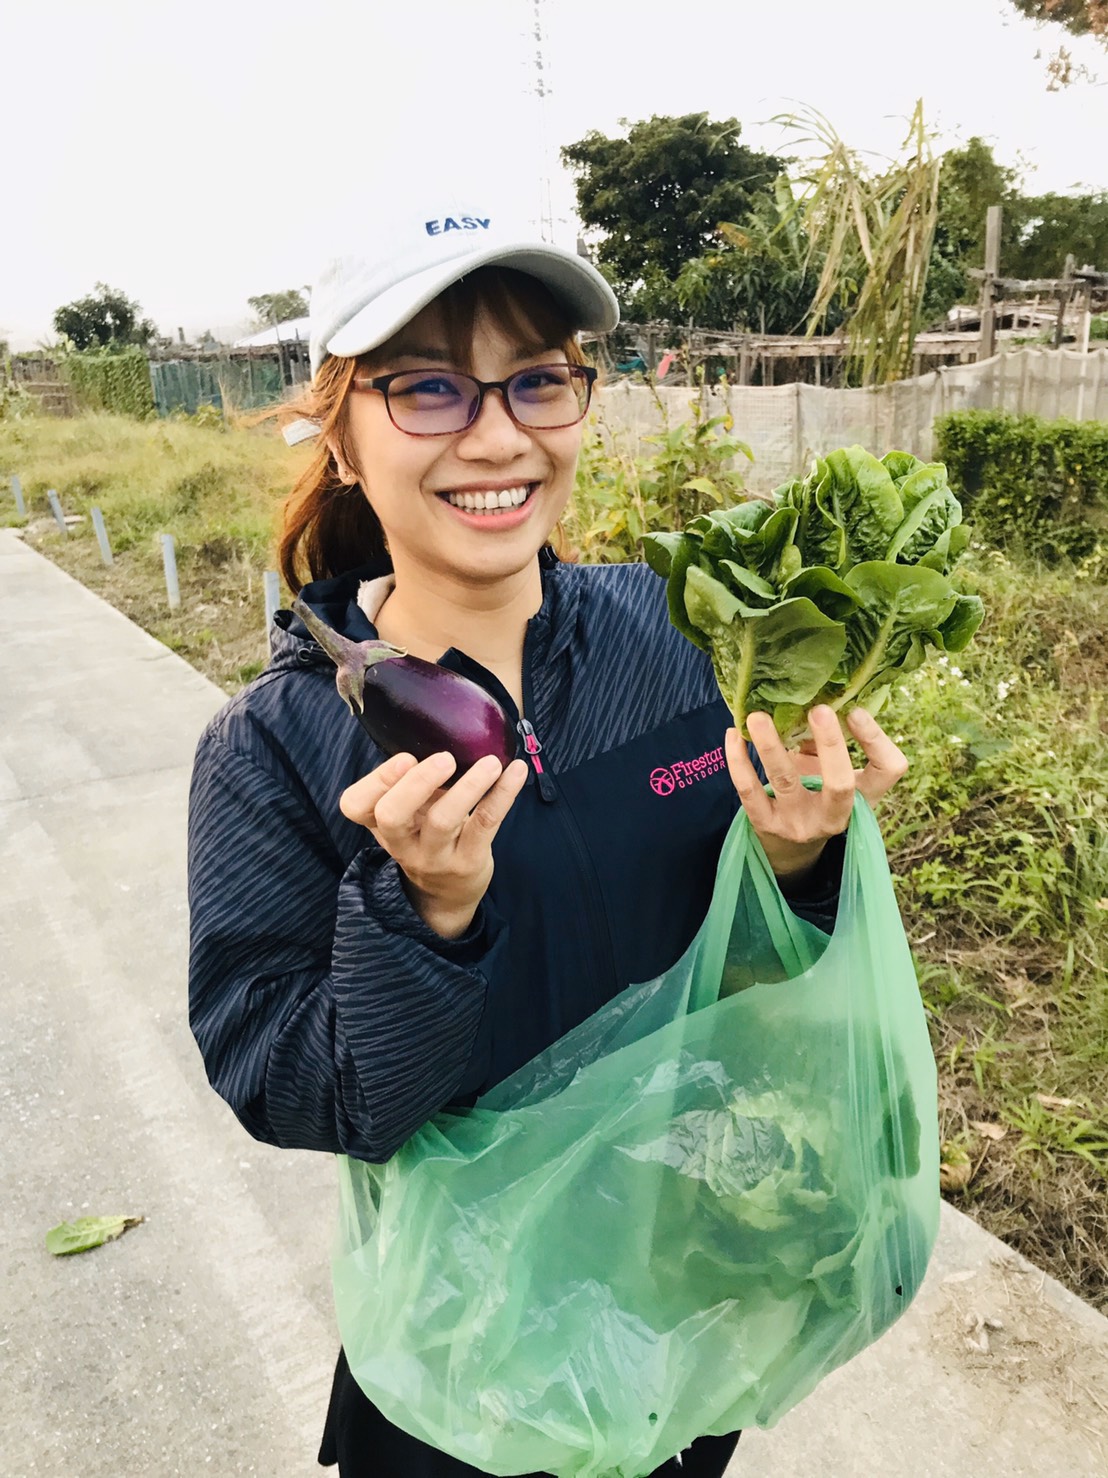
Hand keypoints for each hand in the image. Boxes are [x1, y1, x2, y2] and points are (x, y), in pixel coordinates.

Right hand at [340, 751, 528, 937]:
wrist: (447, 893)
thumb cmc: (425, 835)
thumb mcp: (407, 813)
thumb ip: (411, 780)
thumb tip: (440, 726)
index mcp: (380, 822)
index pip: (355, 806)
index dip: (375, 781)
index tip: (404, 758)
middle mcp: (402, 842)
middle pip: (392, 816)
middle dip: (416, 784)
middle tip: (445, 759)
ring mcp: (435, 856)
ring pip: (443, 821)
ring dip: (469, 787)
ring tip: (491, 763)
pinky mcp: (469, 861)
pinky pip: (485, 824)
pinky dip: (503, 794)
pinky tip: (516, 771)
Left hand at [725, 705, 907, 884]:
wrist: (792, 850)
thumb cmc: (820, 798)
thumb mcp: (838, 777)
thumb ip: (829, 746)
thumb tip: (812, 700)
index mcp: (863, 798)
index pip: (887, 770)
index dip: (876, 739)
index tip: (855, 710)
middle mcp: (835, 815)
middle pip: (841, 784)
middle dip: (830, 745)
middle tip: (818, 709)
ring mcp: (798, 823)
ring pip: (786, 782)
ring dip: (771, 746)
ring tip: (757, 717)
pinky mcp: (765, 824)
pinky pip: (749, 790)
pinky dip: (738, 760)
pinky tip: (734, 734)